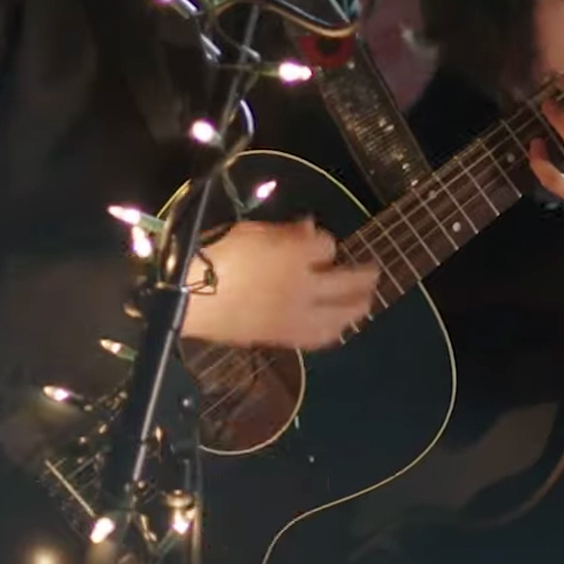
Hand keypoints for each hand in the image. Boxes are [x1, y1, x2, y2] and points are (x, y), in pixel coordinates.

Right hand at [181, 217, 379, 349]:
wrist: (190, 297)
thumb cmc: (215, 254)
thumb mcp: (250, 232)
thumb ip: (282, 232)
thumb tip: (308, 228)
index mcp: (294, 252)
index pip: (326, 244)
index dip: (324, 242)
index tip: (316, 240)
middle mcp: (305, 284)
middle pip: (347, 280)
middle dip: (364, 276)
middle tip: (374, 273)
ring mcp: (297, 313)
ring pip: (342, 314)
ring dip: (358, 307)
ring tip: (365, 303)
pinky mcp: (284, 335)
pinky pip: (319, 335)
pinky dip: (333, 330)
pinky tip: (337, 328)